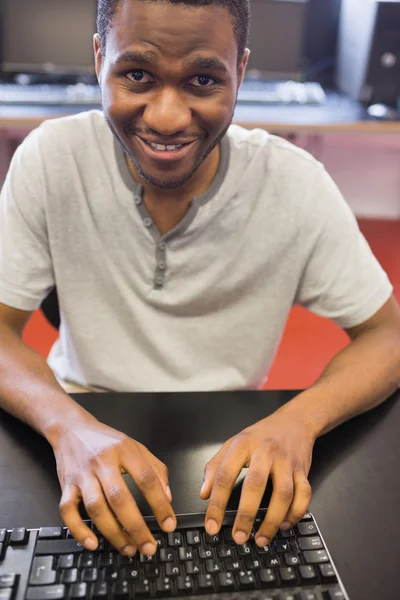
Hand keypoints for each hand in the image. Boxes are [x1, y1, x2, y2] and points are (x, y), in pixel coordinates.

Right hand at [52, 416, 175, 555]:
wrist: (71, 430)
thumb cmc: (107, 441)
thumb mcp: (136, 447)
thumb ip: (155, 469)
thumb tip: (167, 498)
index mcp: (125, 450)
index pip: (146, 479)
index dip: (160, 504)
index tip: (168, 525)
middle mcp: (103, 462)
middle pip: (119, 498)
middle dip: (136, 527)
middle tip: (148, 546)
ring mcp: (82, 475)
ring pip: (96, 508)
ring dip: (112, 533)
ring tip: (128, 548)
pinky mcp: (66, 485)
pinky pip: (67, 511)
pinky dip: (79, 530)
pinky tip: (93, 543)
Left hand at [200, 407, 314, 546]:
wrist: (294, 421)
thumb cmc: (260, 435)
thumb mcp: (232, 443)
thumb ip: (215, 467)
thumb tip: (204, 494)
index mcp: (243, 445)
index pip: (225, 475)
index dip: (217, 503)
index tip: (212, 526)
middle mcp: (266, 452)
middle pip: (255, 485)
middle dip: (246, 515)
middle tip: (238, 537)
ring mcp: (287, 461)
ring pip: (283, 493)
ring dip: (272, 520)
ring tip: (261, 539)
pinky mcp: (303, 470)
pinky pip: (304, 495)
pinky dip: (295, 513)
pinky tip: (284, 525)